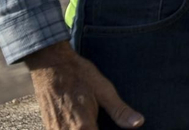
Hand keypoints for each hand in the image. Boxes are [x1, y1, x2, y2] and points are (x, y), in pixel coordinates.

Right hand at [23, 42, 142, 128]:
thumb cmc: (79, 74)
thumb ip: (120, 111)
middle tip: (103, 122)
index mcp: (83, 127)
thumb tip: (139, 123)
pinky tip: (83, 123)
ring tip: (95, 122)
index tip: (112, 128)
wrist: (50, 64)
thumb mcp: (104, 90)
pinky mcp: (48, 128)